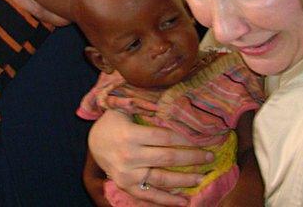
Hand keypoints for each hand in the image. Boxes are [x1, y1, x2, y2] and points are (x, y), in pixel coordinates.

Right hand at [88, 110, 212, 205]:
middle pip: (167, 158)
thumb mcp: (124, 108)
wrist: (94, 143)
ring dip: (185, 180)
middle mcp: (129, 156)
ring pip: (162, 180)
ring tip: (202, 177)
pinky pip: (150, 196)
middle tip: (209, 157)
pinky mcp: (127, 187)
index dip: (184, 139)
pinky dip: (168, 201)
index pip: (164, 138)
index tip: (201, 140)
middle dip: (191, 158)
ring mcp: (128, 175)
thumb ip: (144, 106)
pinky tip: (185, 201)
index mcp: (130, 135)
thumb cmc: (113, 122)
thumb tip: (170, 104)